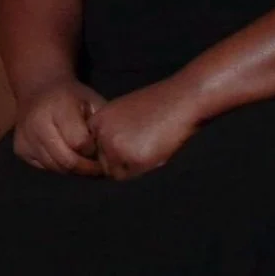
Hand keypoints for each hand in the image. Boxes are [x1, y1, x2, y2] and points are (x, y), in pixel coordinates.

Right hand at [12, 77, 104, 175]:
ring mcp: (25, 136)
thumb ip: (101, 125)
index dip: (93, 150)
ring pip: (55, 167)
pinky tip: (65, 156)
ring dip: (73, 170)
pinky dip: (57, 166)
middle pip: (66, 160)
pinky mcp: (19, 148)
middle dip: (86, 168)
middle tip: (97, 168)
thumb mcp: (92, 101)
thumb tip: (110, 153)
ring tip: (83, 163)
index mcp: (59, 106)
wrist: (39, 88)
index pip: (79, 142)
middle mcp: (37, 122)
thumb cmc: (73, 97)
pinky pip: (43, 167)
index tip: (100, 149)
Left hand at [88, 76, 202, 179]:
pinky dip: (142, 169)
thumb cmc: (156, 106)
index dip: (109, 151)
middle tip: (139, 150)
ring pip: (114, 171)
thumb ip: (110, 131)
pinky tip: (153, 152)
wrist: (180, 100)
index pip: (93, 148)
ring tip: (147, 149)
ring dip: (129, 166)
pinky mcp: (132, 158)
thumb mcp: (122, 113)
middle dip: (119, 160)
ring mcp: (115, 147)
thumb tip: (106, 156)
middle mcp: (101, 134)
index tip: (126, 146)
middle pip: (102, 161)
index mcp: (97, 120)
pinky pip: (130, 175)